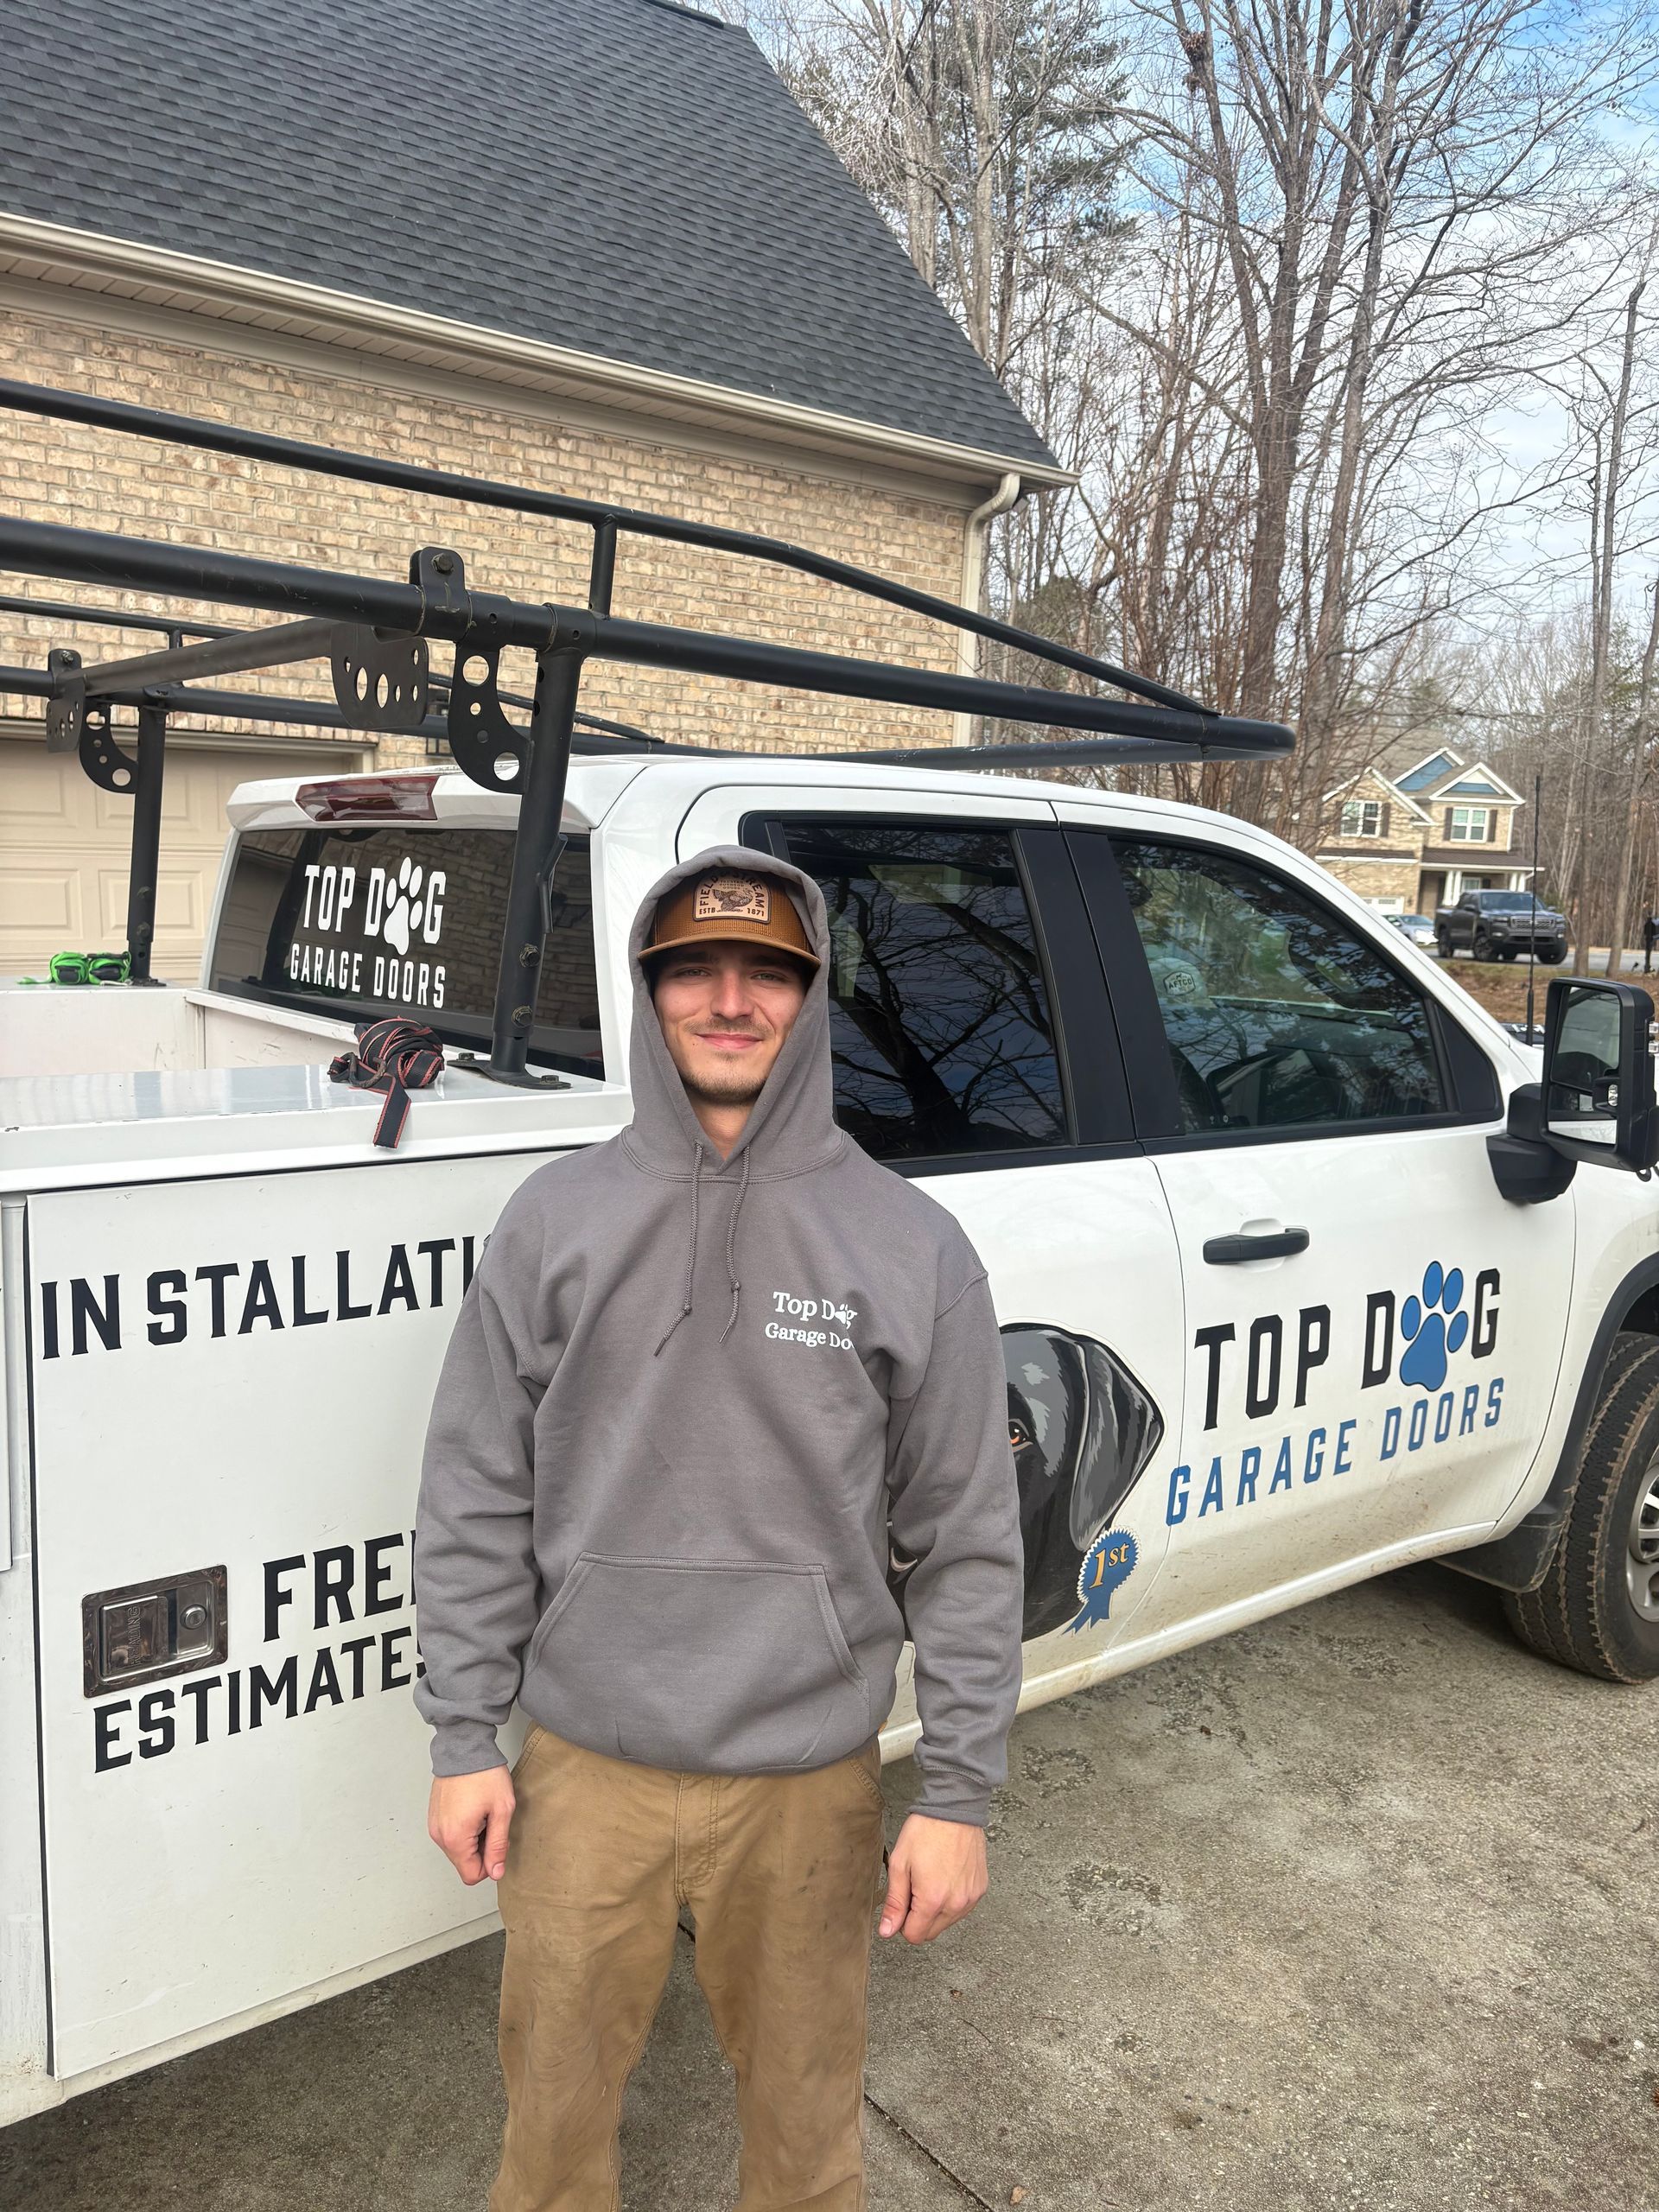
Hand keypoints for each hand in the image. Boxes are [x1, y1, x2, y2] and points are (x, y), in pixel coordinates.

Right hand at [428, 1767, 514, 1884]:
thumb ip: (498, 1845)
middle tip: (492, 1823)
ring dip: (472, 1840)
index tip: (497, 1842)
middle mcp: (439, 1836)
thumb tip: (496, 1872)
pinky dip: (463, 1830)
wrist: (464, 1747)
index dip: (490, 1865)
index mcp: (455, 1838)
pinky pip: (450, 1836)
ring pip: (457, 1850)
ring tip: (481, 1814)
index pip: (472, 1875)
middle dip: (482, 1850)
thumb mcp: (501, 1810)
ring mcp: (434, 1826)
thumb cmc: (484, 1775)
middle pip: (463, 1863)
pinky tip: (472, 1810)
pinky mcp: (433, 1817)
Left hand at [878, 1811, 987, 1942]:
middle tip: (915, 1887)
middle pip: (931, 1932)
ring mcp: (971, 1897)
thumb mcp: (900, 1864)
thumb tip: (887, 1930)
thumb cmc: (926, 1831)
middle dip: (919, 1917)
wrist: (954, 1809)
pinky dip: (952, 1900)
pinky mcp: (980, 1889)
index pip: (915, 1936)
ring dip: (936, 1910)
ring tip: (932, 1878)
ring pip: (948, 1922)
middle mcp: (956, 1904)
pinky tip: (946, 1876)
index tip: (903, 1902)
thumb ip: (894, 1902)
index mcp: (933, 1899)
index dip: (903, 1923)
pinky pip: (962, 1908)